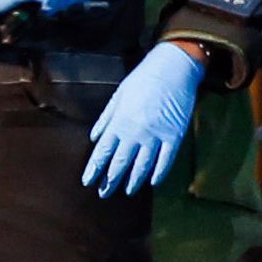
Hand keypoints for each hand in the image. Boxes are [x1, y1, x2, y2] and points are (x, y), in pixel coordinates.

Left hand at [83, 43, 204, 198]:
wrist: (172, 68)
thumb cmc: (143, 78)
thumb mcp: (119, 95)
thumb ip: (106, 118)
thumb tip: (93, 138)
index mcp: (119, 121)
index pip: (102, 151)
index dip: (94, 169)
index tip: (88, 182)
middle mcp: (135, 132)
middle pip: (120, 163)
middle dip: (110, 180)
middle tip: (104, 193)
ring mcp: (155, 136)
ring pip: (142, 166)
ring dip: (133, 181)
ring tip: (128, 191)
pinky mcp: (174, 136)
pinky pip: (165, 161)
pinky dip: (158, 173)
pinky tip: (152, 182)